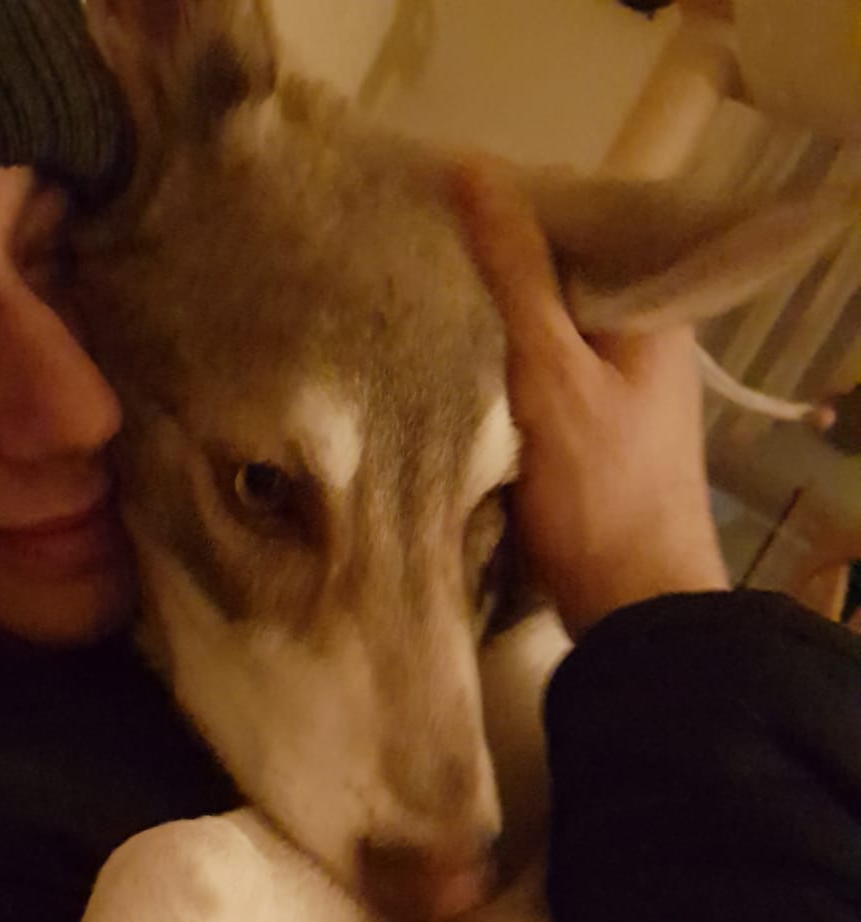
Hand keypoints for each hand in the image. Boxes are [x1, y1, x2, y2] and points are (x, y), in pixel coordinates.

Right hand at [450, 157, 728, 637]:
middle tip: (414, 254)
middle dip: (493, 271)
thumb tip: (472, 171)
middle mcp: (643, 342)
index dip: (512, 209)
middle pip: (559, 281)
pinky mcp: (590, 439)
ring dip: (490, 327)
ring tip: (416, 303)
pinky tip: (445, 372)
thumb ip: (515, 275)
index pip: (580, 224)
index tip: (440, 203)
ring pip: (544, 336)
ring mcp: (619, 394)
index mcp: (651, 310)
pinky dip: (498, 376)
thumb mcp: (550, 372)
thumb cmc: (598, 490)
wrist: (632, 607)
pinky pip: (537, 384)